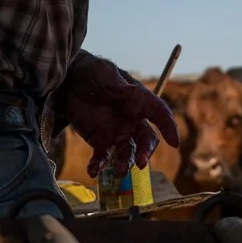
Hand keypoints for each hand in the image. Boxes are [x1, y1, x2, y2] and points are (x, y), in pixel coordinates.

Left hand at [61, 53, 178, 167]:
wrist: (67, 80)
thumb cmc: (90, 71)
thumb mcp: (104, 73)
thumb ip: (117, 84)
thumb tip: (132, 91)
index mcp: (138, 101)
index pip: (159, 114)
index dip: (169, 127)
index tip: (174, 142)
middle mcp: (132, 120)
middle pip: (146, 140)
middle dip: (145, 152)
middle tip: (139, 163)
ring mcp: (117, 132)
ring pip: (127, 152)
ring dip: (125, 163)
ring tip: (118, 170)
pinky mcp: (99, 140)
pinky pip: (102, 157)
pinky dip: (99, 165)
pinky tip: (92, 170)